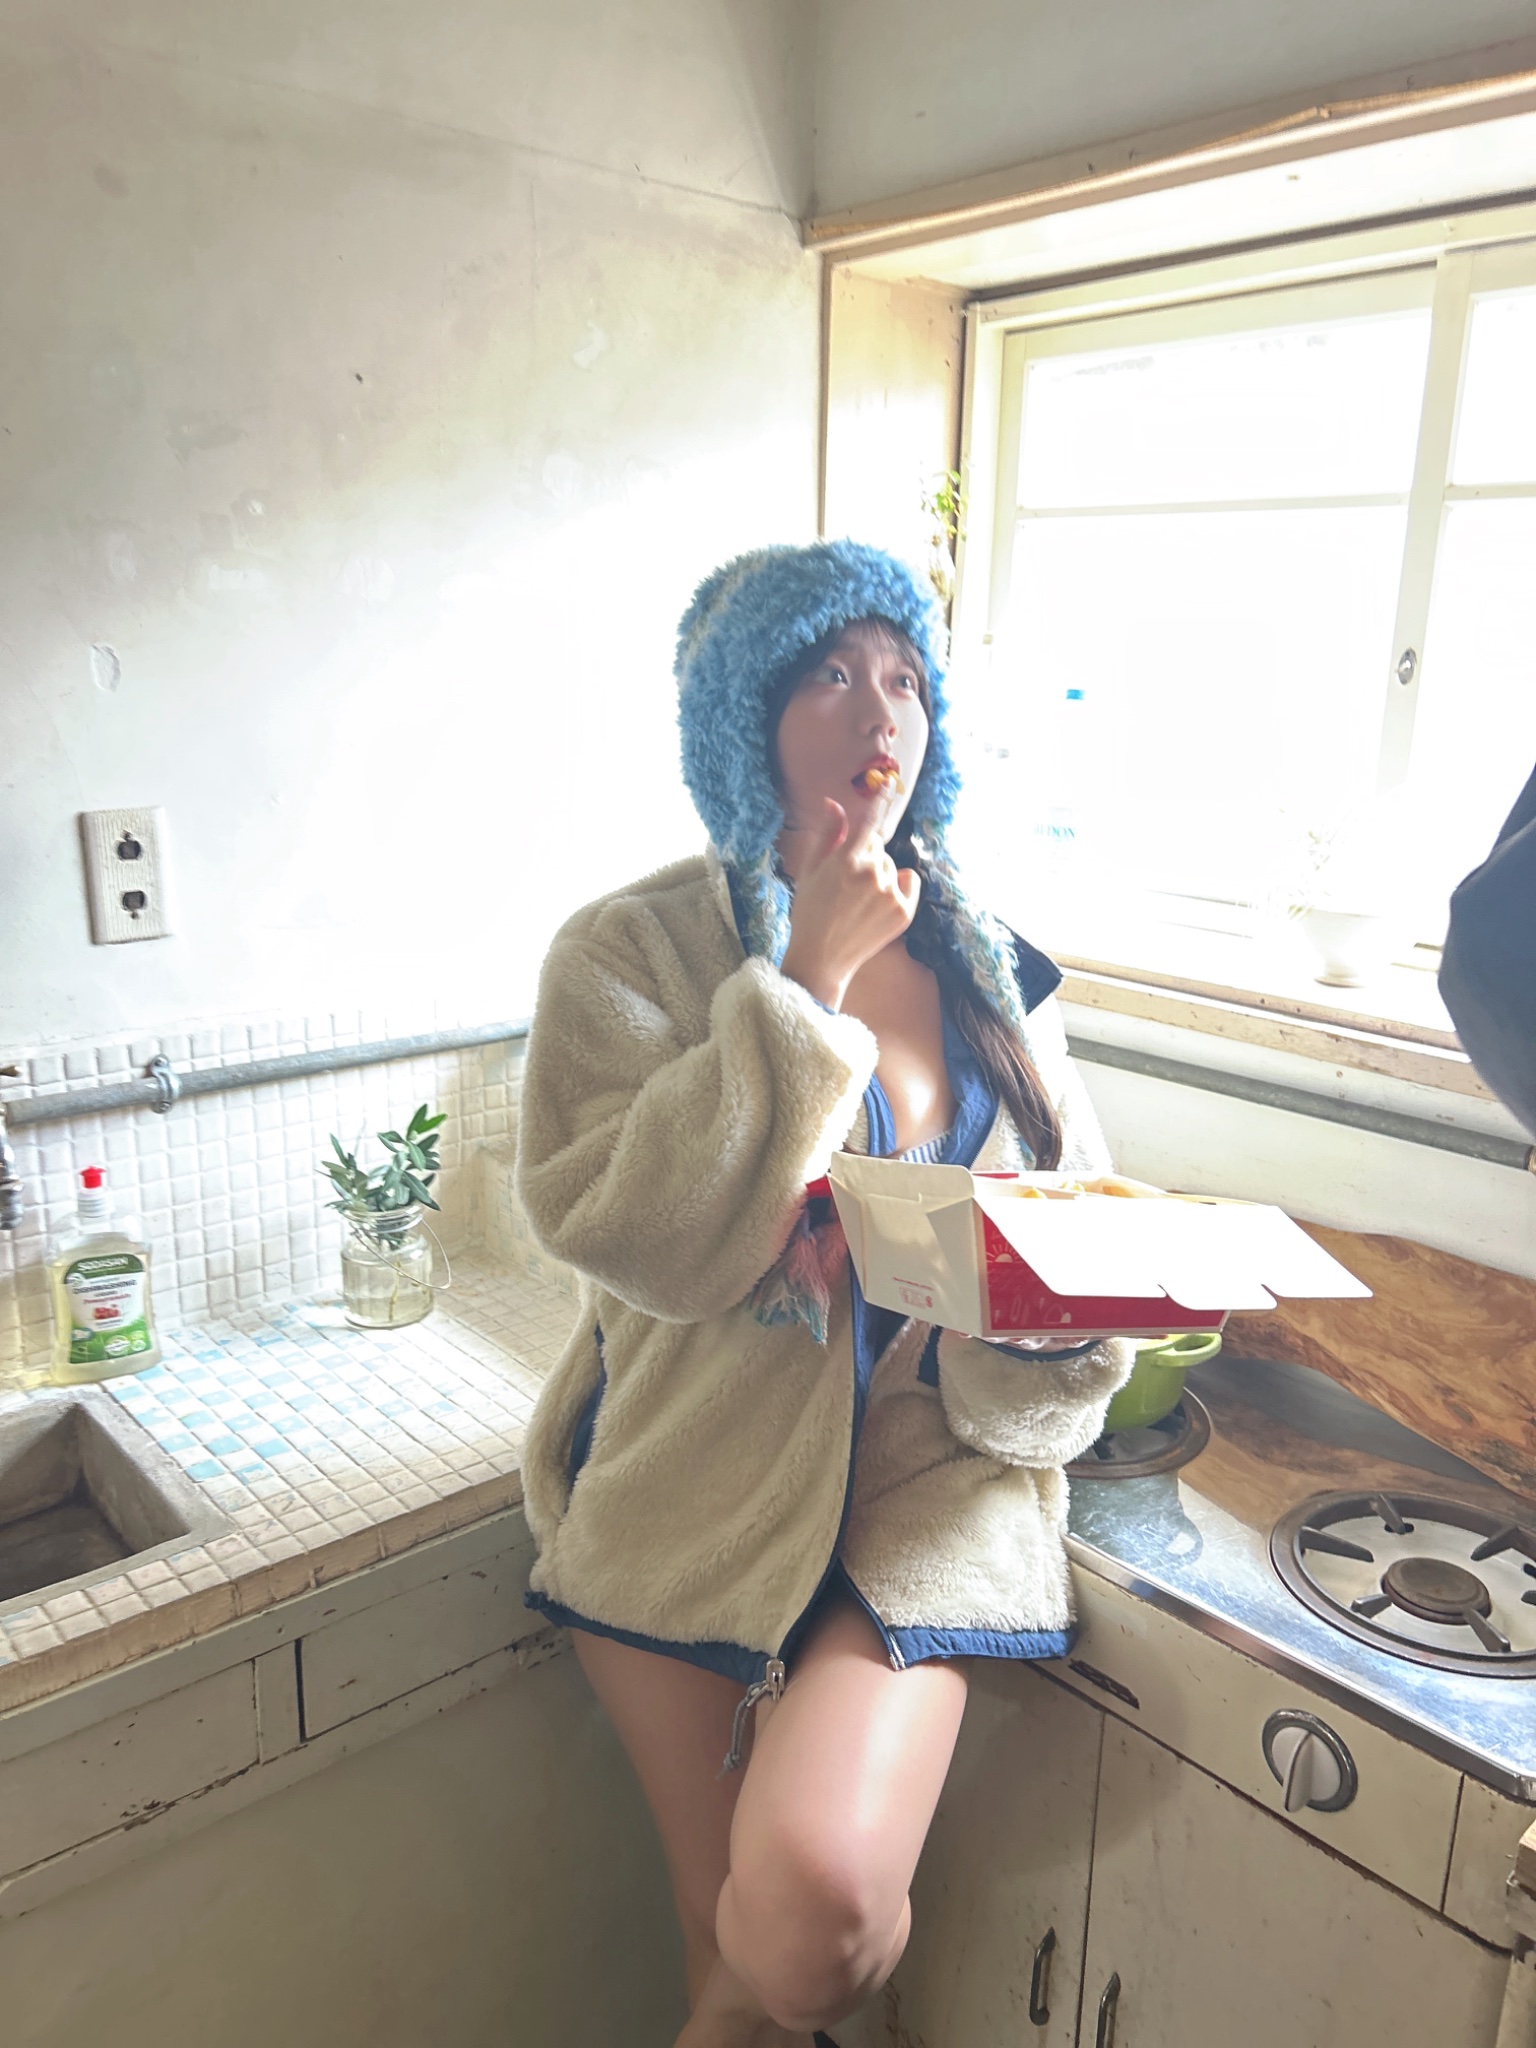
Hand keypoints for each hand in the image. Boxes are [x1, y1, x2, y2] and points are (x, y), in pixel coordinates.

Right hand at [779, 799, 919, 1010]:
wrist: (822, 959)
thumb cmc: (810, 913)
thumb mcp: (810, 871)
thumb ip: (827, 834)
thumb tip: (833, 802)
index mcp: (845, 861)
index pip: (869, 821)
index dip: (878, 800)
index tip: (887, 783)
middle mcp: (871, 874)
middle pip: (876, 847)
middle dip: (864, 856)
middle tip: (846, 883)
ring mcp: (889, 893)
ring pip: (890, 866)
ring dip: (879, 874)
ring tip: (858, 900)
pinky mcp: (904, 911)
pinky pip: (908, 881)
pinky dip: (899, 887)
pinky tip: (879, 903)